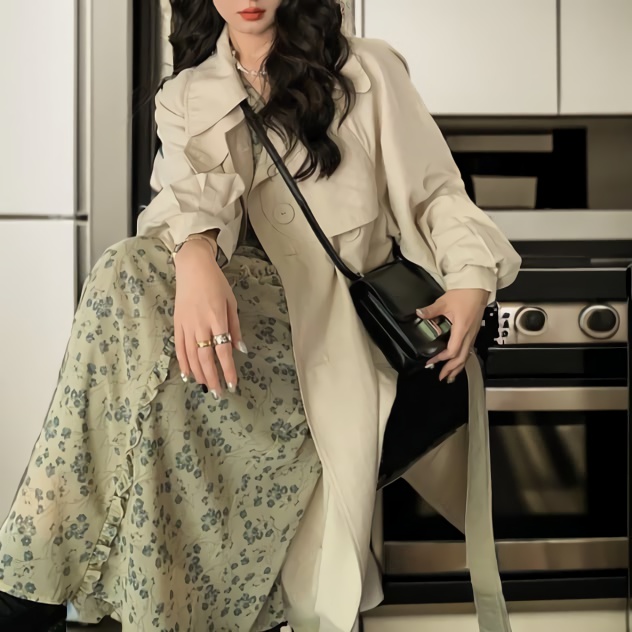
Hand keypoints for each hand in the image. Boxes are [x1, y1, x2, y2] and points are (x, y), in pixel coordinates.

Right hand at [173, 239, 245, 397]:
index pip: (223, 350)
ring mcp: (186, 325)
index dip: (227, 369)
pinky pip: (179, 348)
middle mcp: (200, 324)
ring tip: (206, 387)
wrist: (192, 267)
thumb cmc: (216, 283)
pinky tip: (188, 375)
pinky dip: (183, 363)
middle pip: (206, 357)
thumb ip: (235, 327)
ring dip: (199, 374)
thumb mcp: (231, 302)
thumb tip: (240, 349)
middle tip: (218, 393)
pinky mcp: (177, 324)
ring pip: (191, 355)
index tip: (232, 384)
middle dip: (212, 377)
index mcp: (217, 318)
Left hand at [417, 288, 489, 382]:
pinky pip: (469, 350)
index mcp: (462, 329)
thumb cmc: (463, 294)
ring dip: (458, 367)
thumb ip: (431, 310)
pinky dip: (463, 359)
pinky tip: (458, 362)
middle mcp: (469, 335)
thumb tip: (418, 313)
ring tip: (450, 377)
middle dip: (451, 369)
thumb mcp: (445, 301)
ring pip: (467, 356)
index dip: (441, 358)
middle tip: (441, 378)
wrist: (478, 287)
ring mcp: (473, 334)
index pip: (452, 350)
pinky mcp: (474, 332)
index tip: (430, 362)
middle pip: (462, 358)